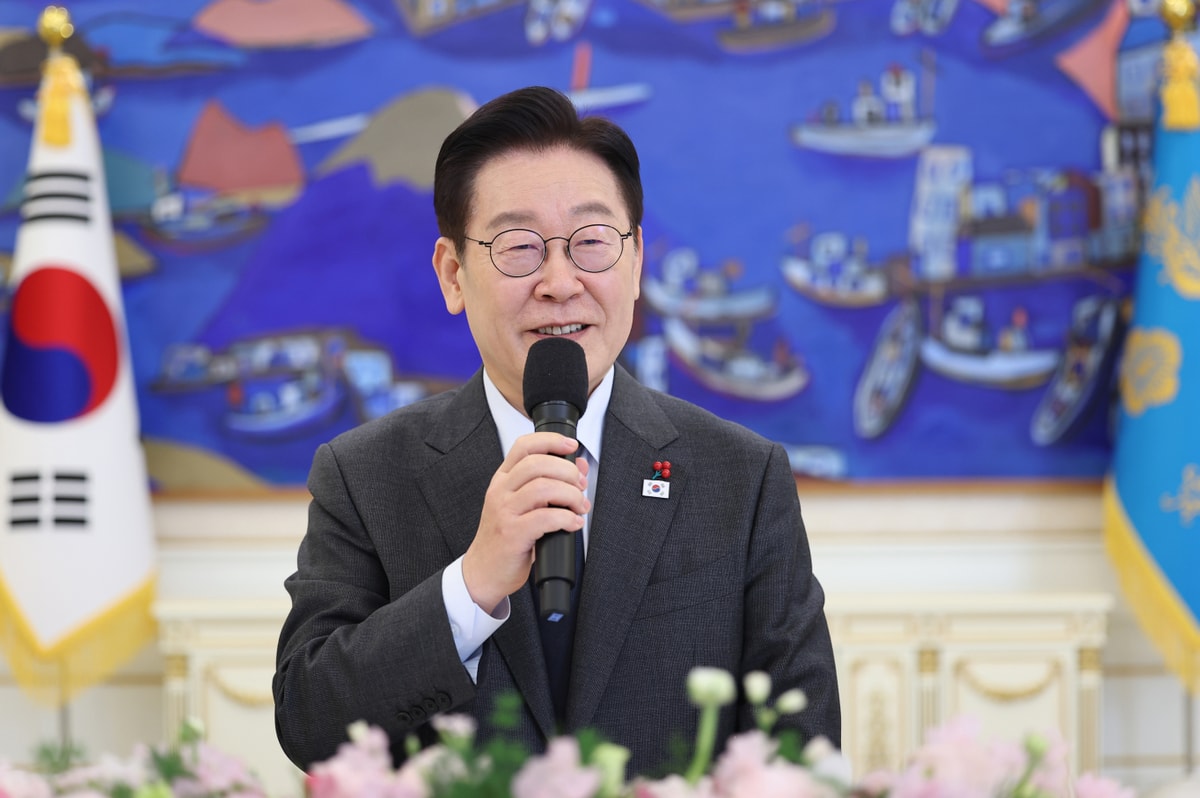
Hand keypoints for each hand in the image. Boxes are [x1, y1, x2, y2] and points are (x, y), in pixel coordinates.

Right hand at [462, 432, 589, 613]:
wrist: (483, 572)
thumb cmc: (505, 538)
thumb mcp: (523, 506)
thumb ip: (548, 484)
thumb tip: (579, 466)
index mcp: (502, 480)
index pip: (524, 446)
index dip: (550, 441)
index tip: (571, 445)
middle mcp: (501, 491)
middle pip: (537, 464)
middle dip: (568, 471)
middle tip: (581, 485)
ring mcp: (504, 512)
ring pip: (543, 488)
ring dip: (570, 495)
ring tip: (580, 506)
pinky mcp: (512, 534)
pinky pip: (545, 518)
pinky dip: (566, 518)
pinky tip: (573, 523)